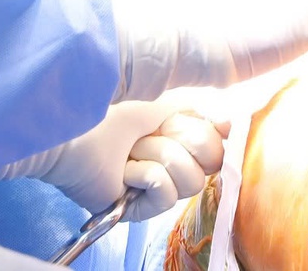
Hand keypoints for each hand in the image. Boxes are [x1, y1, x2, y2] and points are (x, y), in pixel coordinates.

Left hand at [19, 100, 227, 220]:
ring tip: (131, 150)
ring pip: (192, 181)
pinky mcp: (140, 208)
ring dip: (159, 156)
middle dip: (182, 140)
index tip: (176, 118)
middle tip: (149, 132)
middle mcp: (169, 158)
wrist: (78, 127)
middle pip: (211, 161)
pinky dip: (145, 176)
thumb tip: (230, 125)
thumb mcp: (167, 99)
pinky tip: (123, 170)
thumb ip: (202, 110)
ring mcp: (155, 185)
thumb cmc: (113, 106)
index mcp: (175, 131)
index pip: (217, 141)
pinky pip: (168, 195)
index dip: (203, 130)